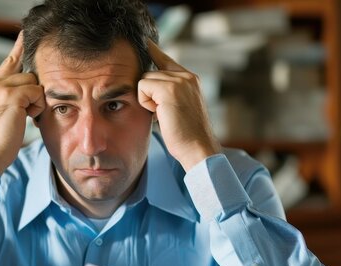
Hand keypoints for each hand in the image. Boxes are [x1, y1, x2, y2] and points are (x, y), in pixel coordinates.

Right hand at [0, 32, 44, 174]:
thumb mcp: (0, 114)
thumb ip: (10, 98)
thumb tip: (30, 90)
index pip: (8, 62)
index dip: (18, 49)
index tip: (24, 33)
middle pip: (27, 75)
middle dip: (33, 94)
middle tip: (28, 113)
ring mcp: (0, 88)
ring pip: (33, 83)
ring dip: (35, 102)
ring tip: (24, 118)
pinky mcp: (11, 96)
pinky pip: (37, 93)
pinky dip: (37, 107)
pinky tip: (27, 119)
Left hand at [138, 41, 219, 170]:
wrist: (198, 148)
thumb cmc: (187, 135)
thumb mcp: (178, 108)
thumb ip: (168, 93)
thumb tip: (148, 86)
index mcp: (190, 79)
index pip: (166, 60)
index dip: (154, 52)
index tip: (146, 43)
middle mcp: (186, 76)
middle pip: (150, 73)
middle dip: (148, 95)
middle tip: (163, 113)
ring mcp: (179, 81)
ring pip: (144, 80)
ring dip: (147, 100)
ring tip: (163, 114)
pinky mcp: (169, 89)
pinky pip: (142, 87)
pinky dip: (145, 103)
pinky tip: (159, 114)